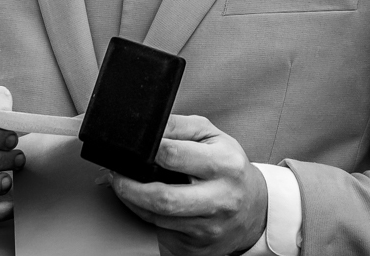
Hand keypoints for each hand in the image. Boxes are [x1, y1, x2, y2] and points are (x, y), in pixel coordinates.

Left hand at [104, 115, 267, 255]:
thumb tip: (149, 126)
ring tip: (125, 186)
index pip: (174, 155)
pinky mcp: (197, 248)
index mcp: (225, 165)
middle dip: (129, 186)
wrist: (254, 209)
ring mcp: (208, 228)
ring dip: (132, 201)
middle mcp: (220, 199)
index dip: (147, 149)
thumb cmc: (229, 168)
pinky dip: (145, 217)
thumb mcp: (213, 137)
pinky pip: (160, 233)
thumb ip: (180, 127)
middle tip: (116, 175)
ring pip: (156, 219)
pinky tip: (143, 204)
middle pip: (163, 198)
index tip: (132, 147)